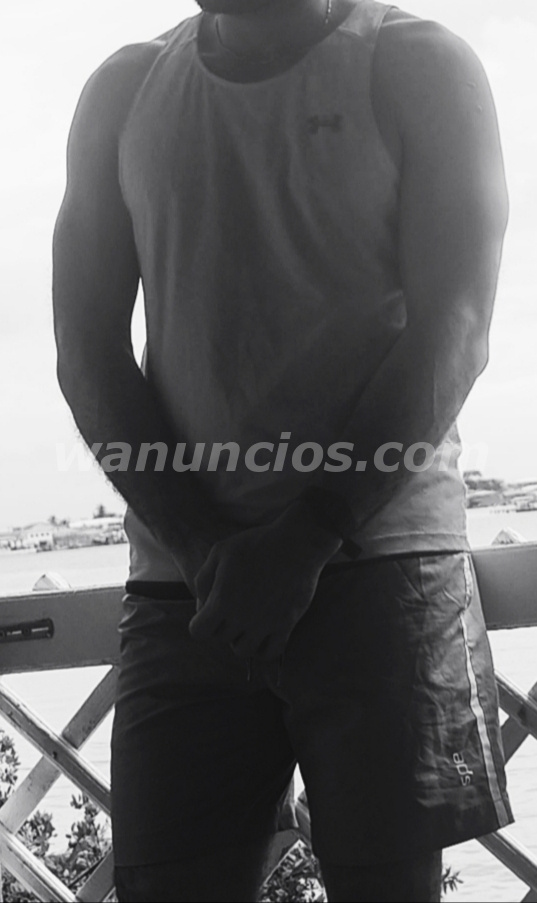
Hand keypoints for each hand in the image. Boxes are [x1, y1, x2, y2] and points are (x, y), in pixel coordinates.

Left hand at [189, 502, 341, 659]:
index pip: (198, 632)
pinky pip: (271, 653)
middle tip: (233, 607)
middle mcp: (242, 617)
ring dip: (241, 638)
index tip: (210, 611)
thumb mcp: (220, 551)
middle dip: (222, 625)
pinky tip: (264, 632)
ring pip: (243, 651)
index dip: (201, 622)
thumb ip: (204, 579)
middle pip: (221, 638)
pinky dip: (264, 648)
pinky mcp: (286, 625)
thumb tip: (201, 605)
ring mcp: (265, 623)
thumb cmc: (257, 543)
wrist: (298, 543)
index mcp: (222, 599)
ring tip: (247, 621)